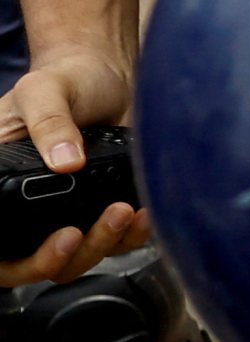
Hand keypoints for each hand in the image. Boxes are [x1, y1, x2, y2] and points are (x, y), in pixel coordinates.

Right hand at [0, 46, 145, 286]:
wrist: (110, 77)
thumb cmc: (67, 80)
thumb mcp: (44, 90)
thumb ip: (49, 121)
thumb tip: (64, 162)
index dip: (14, 257)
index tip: (52, 237)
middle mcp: (27, 206)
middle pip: (31, 264)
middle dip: (57, 259)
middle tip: (77, 234)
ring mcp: (66, 213)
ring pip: (76, 260)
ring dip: (99, 246)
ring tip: (122, 213)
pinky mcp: (101, 212)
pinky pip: (115, 244)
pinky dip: (131, 238)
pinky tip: (143, 216)